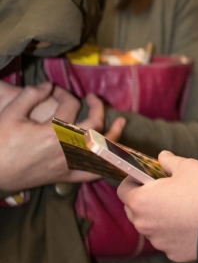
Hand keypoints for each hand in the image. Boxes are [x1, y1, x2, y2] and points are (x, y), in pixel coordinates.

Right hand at [0, 84, 125, 191]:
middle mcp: (67, 148)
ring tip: (120, 121)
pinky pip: (93, 173)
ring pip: (102, 150)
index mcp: (54, 131)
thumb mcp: (10, 114)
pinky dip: (106, 165)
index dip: (64, 93)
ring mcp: (70, 164)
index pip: (70, 105)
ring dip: (114, 135)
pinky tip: (114, 156)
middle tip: (93, 97)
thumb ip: (30, 96)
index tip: (55, 90)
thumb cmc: (0, 143)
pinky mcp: (67, 177)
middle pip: (95, 125)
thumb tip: (48, 85)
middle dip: (97, 107)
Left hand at [117, 152, 197, 262]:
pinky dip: (175, 234)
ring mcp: (159, 242)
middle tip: (165, 192)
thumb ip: (169, 161)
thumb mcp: (187, 166)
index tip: (144, 178)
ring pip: (153, 227)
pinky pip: (169, 241)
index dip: (133, 182)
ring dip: (160, 218)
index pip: (123, 191)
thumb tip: (162, 157)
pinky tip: (191, 224)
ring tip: (182, 208)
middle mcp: (144, 225)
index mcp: (141, 201)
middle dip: (145, 201)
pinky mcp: (174, 253)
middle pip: (135, 211)